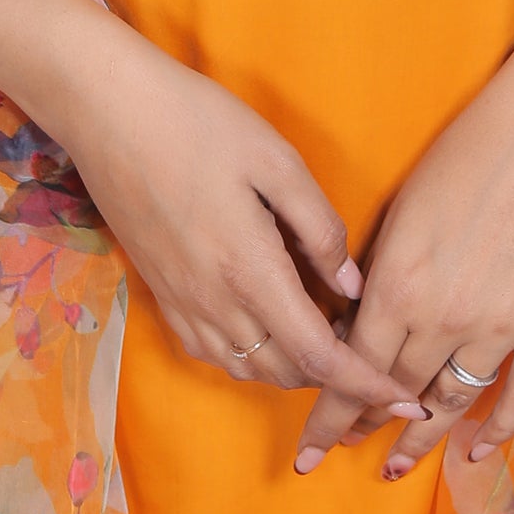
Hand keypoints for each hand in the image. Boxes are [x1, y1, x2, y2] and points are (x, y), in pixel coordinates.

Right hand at [54, 29, 425, 414]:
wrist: (107, 112)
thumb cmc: (199, 123)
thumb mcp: (277, 160)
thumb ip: (320, 229)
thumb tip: (351, 286)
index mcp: (251, 271)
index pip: (321, 356)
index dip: (367, 385)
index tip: (405, 400)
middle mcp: (214, 304)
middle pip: (287, 372)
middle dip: (336, 376)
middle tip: (369, 342)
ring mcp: (182, 304)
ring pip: (249, 368)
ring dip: (294, 367)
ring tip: (326, 333)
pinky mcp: (160, 296)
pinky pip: (214, 353)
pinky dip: (252, 356)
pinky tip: (269, 325)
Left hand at [293, 0, 513, 476]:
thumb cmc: (472, 149)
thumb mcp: (405, 207)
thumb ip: (382, 272)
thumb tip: (363, 321)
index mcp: (398, 284)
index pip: (350, 367)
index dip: (329, 413)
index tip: (309, 447)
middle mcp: (444, 317)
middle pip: (395, 390)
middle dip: (365, 424)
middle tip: (343, 448)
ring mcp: (501, 327)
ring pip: (451, 401)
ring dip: (422, 435)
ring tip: (398, 462)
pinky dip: (496, 430)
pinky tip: (475, 452)